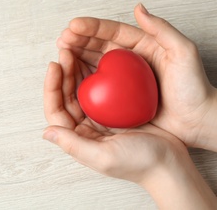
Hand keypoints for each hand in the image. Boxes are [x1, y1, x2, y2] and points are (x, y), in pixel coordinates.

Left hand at [43, 49, 216, 208]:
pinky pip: (102, 88)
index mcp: (79, 138)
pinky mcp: (116, 110)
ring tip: (75, 51)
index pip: (56, 110)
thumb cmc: (140, 163)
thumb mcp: (104, 157)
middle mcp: (86, 127)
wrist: (170, 164)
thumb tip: (46, 131)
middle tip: (66, 50)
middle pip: (67, 96)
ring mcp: (101, 117)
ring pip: (82, 89)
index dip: (51, 87)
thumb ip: (74, 145)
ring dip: (76, 70)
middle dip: (63, 73)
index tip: (55, 65)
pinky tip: (98, 60)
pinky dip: (97, 73)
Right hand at [56, 4, 216, 146]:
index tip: (73, 25)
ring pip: (94, 63)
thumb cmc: (194, 86)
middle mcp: (129, 60)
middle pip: (98, 45)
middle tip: (62, 40)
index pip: (112, 31)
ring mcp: (122, 79)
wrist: (198, 119)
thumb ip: (162, 28)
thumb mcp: (184, 52)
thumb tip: (138, 8)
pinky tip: (72, 78)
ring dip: (76, 57)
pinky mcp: (119, 97)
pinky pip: (98, 85)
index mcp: (141, 45)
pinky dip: (83, 79)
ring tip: (62, 55)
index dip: (92, 27)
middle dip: (78, 40)